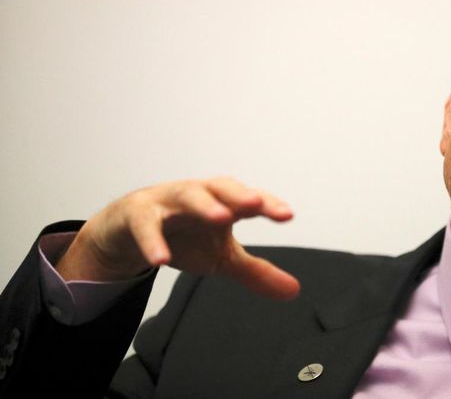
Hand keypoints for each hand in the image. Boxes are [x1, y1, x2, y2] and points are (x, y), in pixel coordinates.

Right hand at [55, 177, 299, 299]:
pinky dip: (152, 240)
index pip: (249, 200)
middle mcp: (197, 195)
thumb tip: (294, 291)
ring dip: (204, 205)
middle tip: (256, 204)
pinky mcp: (137, 214)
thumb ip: (256, 272)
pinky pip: (146, 225)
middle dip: (239, 194)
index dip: (269, 205)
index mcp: (222, 202)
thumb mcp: (222, 257)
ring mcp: (166, 201)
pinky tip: (161, 259)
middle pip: (220, 187)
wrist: (128, 234)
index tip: (287, 216)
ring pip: (186, 195)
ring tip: (221, 218)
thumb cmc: (183, 236)